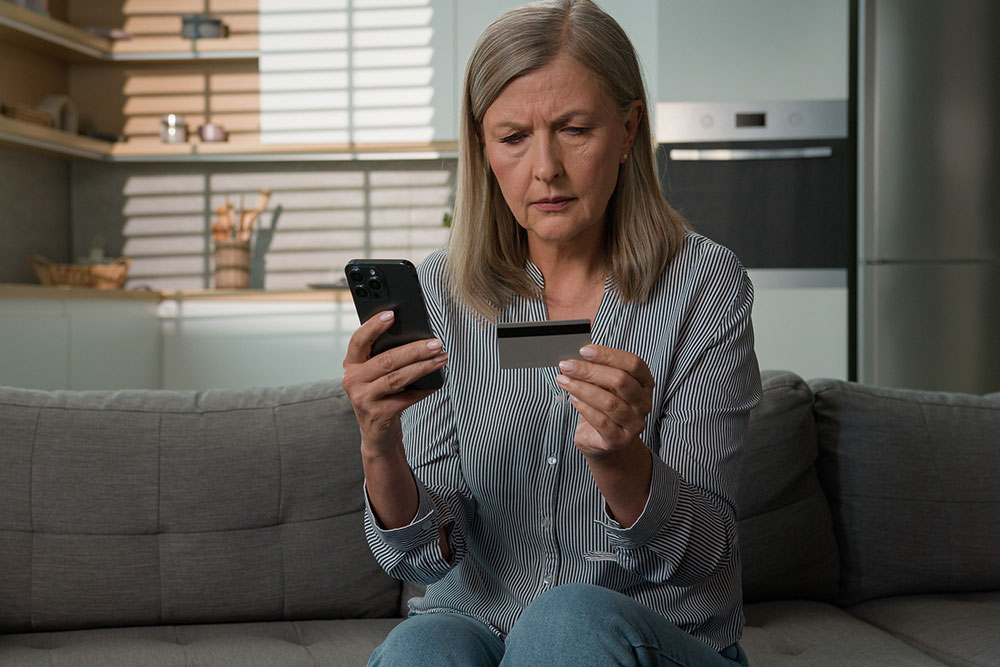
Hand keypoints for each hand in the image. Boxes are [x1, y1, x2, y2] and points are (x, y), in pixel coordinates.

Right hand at [341, 310, 447, 454]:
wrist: (377, 433)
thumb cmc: (381, 395)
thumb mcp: (375, 375)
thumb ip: (385, 357)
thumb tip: (417, 337)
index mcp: (351, 364)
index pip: (358, 340)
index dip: (373, 326)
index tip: (392, 314)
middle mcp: (352, 381)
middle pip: (386, 360)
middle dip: (414, 350)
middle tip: (436, 343)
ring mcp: (363, 399)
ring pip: (397, 378)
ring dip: (423, 367)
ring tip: (441, 359)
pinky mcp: (378, 415)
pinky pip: (406, 399)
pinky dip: (424, 390)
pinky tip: (436, 383)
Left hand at [556, 345, 654, 458]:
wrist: (602, 440)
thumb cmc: (602, 406)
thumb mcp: (603, 385)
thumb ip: (597, 369)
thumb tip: (577, 351)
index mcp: (644, 383)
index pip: (633, 363)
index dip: (608, 355)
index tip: (584, 350)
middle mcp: (644, 403)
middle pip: (621, 381)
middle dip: (590, 371)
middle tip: (567, 365)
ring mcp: (634, 423)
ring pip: (609, 402)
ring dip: (582, 388)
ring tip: (564, 380)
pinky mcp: (619, 439)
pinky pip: (601, 421)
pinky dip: (584, 407)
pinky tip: (572, 397)